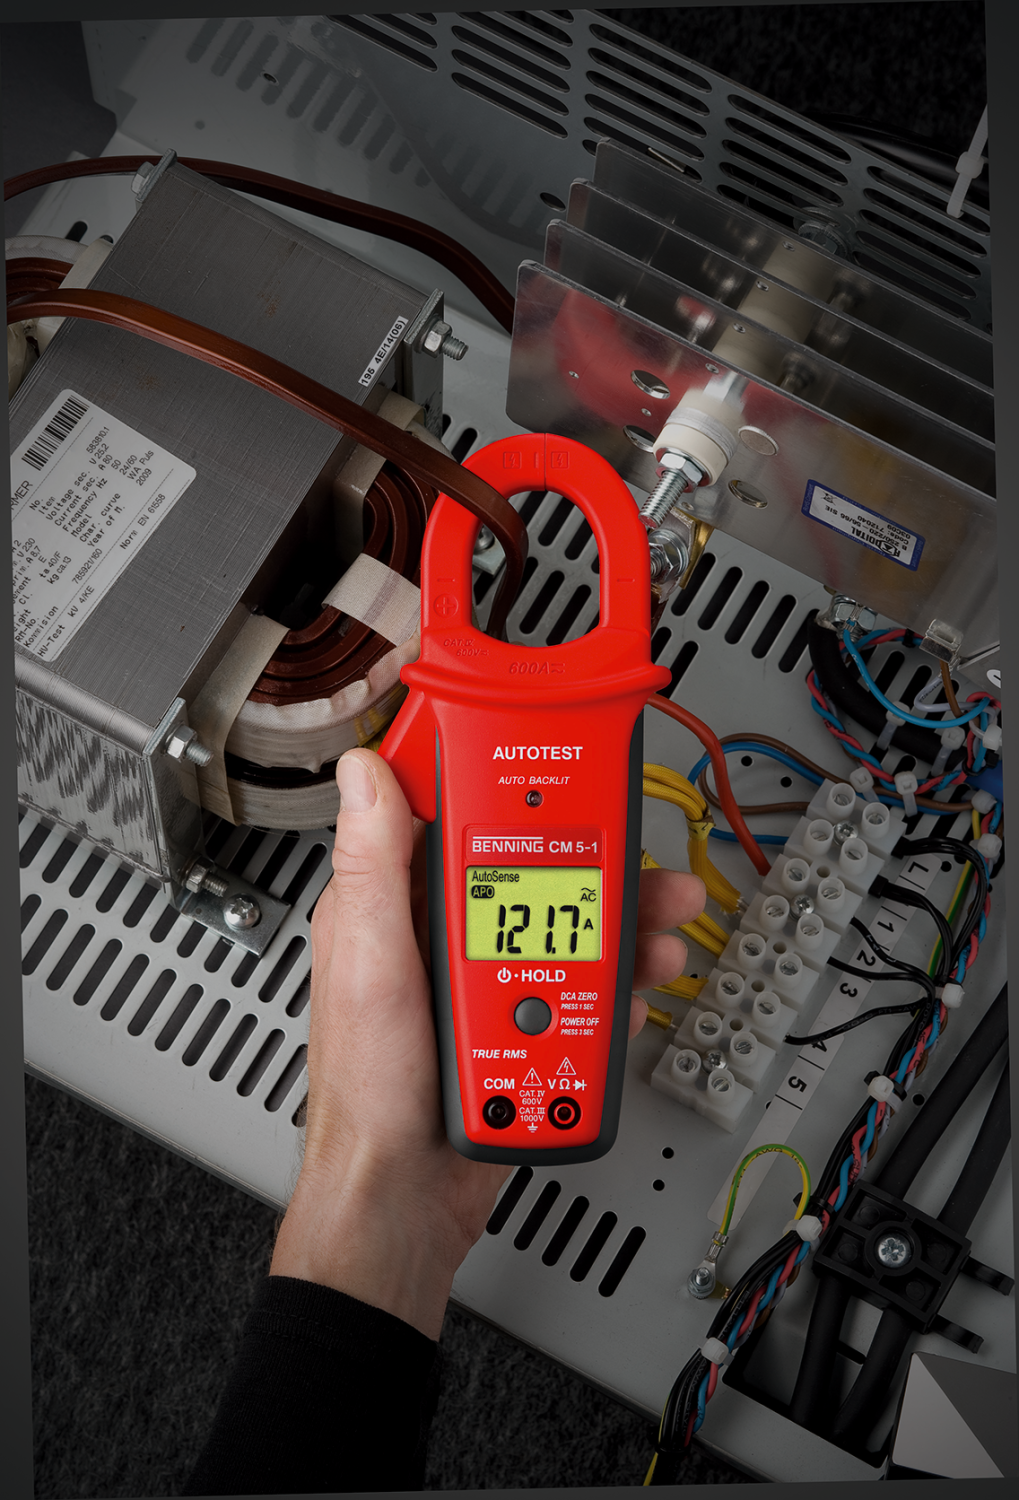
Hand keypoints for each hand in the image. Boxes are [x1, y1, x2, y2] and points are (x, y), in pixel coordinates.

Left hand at [270, 749, 704, 1337]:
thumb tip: (367, 771)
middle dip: (592, 860)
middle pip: (527, 870)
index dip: (493, 776)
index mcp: (393, 905)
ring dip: (618, 927)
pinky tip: (627, 995)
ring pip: (562, 929)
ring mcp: (480, 980)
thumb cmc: (368, 1094)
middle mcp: (438, 935)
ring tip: (654, 938)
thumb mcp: (368, 964)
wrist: (402, 1200)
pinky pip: (573, 990)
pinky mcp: (515, 1023)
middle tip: (640, 863)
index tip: (544, 752)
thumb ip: (375, 867)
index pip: (443, 814)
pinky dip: (609, 989)